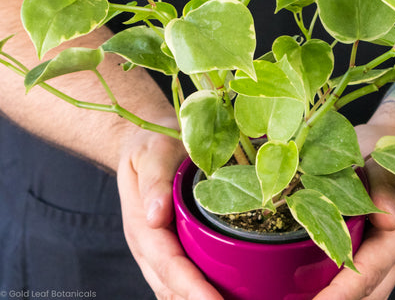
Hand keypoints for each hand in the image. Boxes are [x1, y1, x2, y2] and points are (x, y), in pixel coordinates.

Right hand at [117, 128, 222, 299]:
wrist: (147, 142)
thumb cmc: (151, 145)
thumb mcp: (152, 152)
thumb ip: (154, 181)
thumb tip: (155, 215)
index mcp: (142, 224)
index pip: (168, 264)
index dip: (192, 288)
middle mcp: (148, 244)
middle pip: (171, 286)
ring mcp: (158, 248)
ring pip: (174, 288)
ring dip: (197, 299)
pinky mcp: (171, 245)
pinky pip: (181, 277)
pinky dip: (198, 291)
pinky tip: (221, 294)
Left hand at [313, 123, 394, 299]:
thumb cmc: (389, 150)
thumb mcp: (387, 158)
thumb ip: (386, 185)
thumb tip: (387, 218)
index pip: (367, 274)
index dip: (341, 293)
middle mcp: (393, 253)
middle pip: (366, 294)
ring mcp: (384, 256)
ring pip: (364, 293)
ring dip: (336, 297)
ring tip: (298, 297)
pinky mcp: (372, 251)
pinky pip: (359, 280)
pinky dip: (337, 288)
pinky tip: (309, 287)